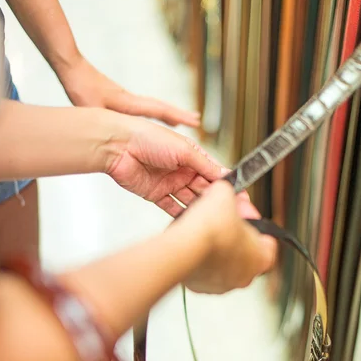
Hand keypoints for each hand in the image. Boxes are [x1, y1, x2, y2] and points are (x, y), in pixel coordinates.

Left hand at [59, 55, 200, 127]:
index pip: (159, 110)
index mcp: (129, 104)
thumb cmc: (81, 90)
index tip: (195, 121)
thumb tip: (114, 133)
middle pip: (162, 108)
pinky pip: (145, 109)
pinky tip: (155, 120)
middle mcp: (132, 100)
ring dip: (170, 114)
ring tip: (183, 122)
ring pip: (154, 108)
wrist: (73, 70)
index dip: (177, 116)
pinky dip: (156, 115)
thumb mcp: (94, 109)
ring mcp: (128, 100)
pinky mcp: (121, 100)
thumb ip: (106, 120)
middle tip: (197, 121)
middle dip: (180, 115)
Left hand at [105, 116, 255, 216]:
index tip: (243, 199)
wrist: (117, 145)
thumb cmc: (147, 137)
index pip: (216, 173)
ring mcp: (169, 183)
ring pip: (191, 200)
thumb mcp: (184, 149)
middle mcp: (182, 169)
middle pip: (206, 190)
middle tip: (236, 216)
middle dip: (220, 203)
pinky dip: (182, 215)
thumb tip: (225, 176)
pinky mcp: (155, 194)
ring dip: (203, 210)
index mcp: (192, 155)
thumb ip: (205, 165)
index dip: (229, 187)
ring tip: (216, 221)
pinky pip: (172, 207)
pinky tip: (194, 223)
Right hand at [177, 181, 276, 293]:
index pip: (266, 236)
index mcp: (262, 257)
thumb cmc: (211, 228)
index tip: (240, 209)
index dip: (251, 217)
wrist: (185, 246)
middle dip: (232, 231)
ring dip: (216, 245)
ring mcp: (222, 285)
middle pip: (243, 249)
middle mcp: (245, 276)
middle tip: (221, 217)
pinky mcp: (201, 286)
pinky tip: (193, 242)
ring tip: (203, 229)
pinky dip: (199, 257)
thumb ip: (227, 193)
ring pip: (222, 261)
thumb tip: (221, 191)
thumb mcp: (224, 195)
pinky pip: (203, 269)